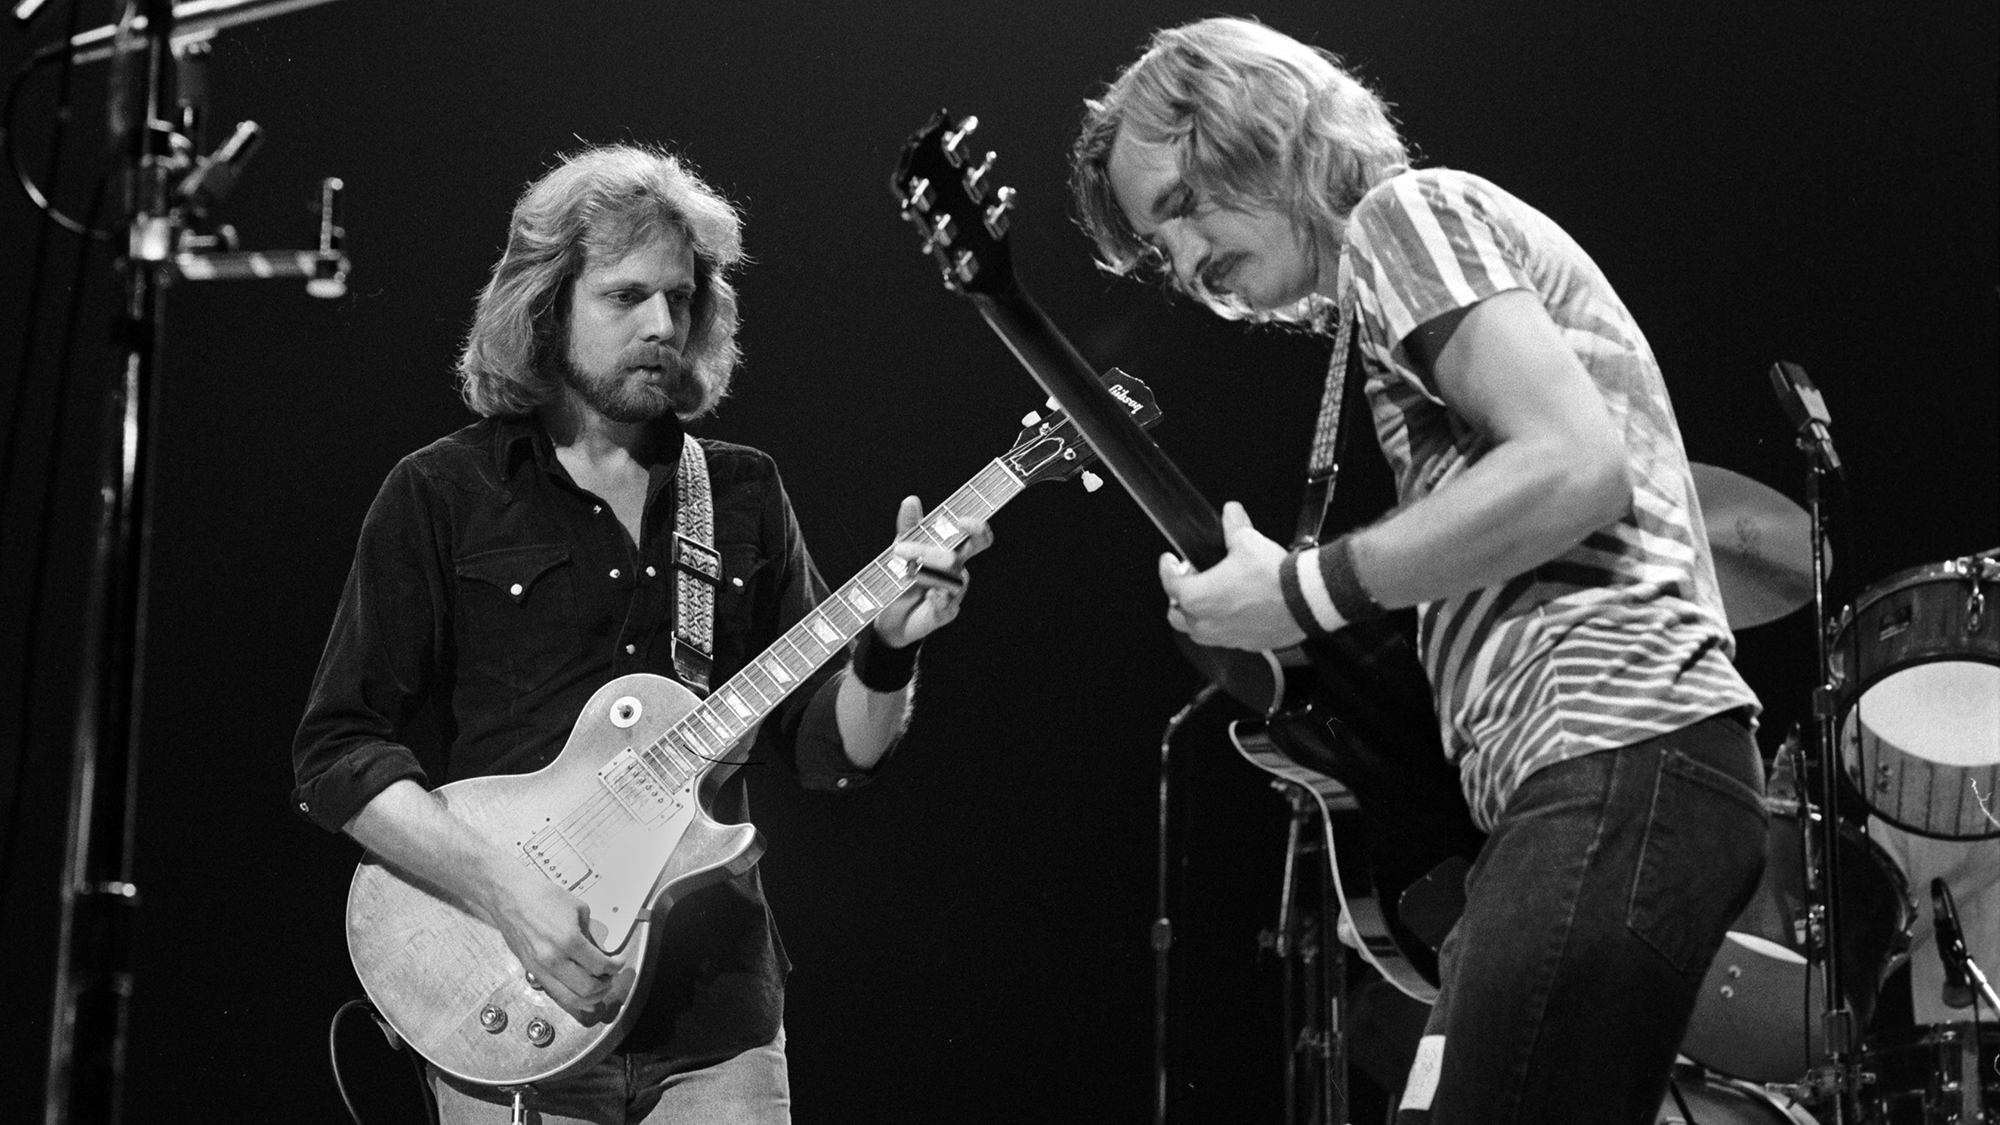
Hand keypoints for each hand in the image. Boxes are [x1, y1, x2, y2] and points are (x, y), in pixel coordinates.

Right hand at [482, 864, 629, 1019]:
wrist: (511, 897)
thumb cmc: (542, 896)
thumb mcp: (578, 909)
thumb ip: (591, 934)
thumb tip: (599, 952)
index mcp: (569, 940)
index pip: (600, 966)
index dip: (615, 966)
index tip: (619, 962)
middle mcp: (554, 959)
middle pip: (588, 989)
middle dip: (606, 985)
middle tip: (611, 976)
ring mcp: (540, 968)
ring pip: (571, 999)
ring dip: (590, 998)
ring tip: (599, 987)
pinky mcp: (531, 970)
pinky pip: (555, 993)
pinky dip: (572, 998)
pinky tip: (581, 994)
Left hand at [872, 495, 992, 648]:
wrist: (889, 616)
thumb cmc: (902, 580)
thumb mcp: (901, 548)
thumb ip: (909, 526)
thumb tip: (911, 500)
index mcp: (950, 550)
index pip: (975, 537)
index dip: (976, 528)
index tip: (962, 521)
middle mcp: (956, 570)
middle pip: (966, 555)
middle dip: (938, 549)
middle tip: (905, 548)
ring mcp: (953, 592)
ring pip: (956, 577)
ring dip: (929, 570)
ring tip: (906, 571)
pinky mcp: (945, 612)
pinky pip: (949, 605)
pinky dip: (939, 598)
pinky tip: (929, 593)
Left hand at [1159, 501, 1307, 650]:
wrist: (1306, 600)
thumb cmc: (1275, 577)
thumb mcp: (1248, 541)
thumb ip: (1233, 526)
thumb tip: (1231, 513)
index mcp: (1197, 597)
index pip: (1170, 583)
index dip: (1167, 568)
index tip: (1169, 561)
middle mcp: (1206, 622)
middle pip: (1177, 614)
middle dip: (1179, 597)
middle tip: (1190, 580)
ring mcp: (1226, 637)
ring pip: (1199, 631)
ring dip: (1199, 615)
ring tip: (1211, 598)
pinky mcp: (1246, 644)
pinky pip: (1225, 638)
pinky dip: (1224, 625)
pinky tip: (1236, 611)